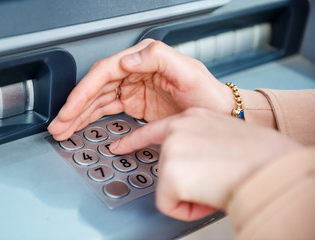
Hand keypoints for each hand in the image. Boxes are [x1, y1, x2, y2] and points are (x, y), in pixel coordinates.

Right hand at [48, 39, 233, 139]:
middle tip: (59, 124)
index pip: (105, 72)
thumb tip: (126, 60)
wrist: (218, 112)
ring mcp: (133, 89)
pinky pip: (107, 110)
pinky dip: (91, 119)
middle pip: (95, 88)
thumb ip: (158, 59)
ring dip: (78, 116)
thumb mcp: (187, 72)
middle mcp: (134, 72)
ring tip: (63, 130)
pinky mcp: (134, 104)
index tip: (70, 108)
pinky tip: (80, 127)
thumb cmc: (207, 92)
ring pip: (97, 101)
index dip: (84, 90)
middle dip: (75, 107)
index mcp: (143, 59)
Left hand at [110, 108, 301, 220]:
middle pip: (166, 167)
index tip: (118, 146)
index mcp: (193, 118)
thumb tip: (193, 165)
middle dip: (185, 181)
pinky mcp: (171, 172)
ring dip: (190, 194)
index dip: (133, 141)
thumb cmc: (258, 156)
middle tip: (211, 179)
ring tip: (215, 184)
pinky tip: (207, 195)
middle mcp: (179, 128)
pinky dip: (188, 208)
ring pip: (169, 186)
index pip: (154, 130)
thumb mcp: (223, 136)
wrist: (271, 167)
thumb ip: (199, 144)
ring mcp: (172, 148)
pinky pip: (170, 204)